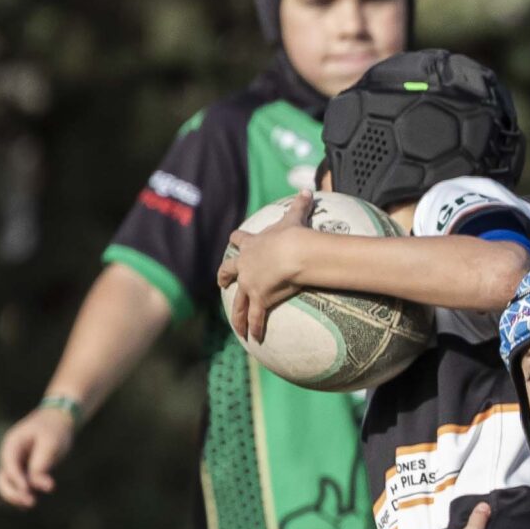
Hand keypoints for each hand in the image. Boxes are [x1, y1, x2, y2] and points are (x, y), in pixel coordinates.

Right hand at [0, 406, 76, 508]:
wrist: (59, 419)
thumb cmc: (55, 429)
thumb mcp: (51, 443)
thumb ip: (42, 463)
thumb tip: (39, 485)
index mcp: (12, 444)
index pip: (9, 465)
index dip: (16, 479)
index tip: (27, 491)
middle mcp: (11, 455)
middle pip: (3, 478)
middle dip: (13, 492)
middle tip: (30, 502)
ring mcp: (16, 463)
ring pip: (8, 485)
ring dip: (16, 496)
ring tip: (30, 505)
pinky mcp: (25, 470)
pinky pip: (19, 486)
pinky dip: (22, 495)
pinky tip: (29, 504)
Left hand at [217, 194, 313, 340]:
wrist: (291, 252)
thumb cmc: (293, 234)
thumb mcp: (294, 216)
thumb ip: (300, 204)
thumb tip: (308, 189)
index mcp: (252, 245)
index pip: (239, 240)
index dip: (237, 240)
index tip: (233, 240)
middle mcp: (245, 266)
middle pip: (229, 271)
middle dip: (224, 276)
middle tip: (221, 282)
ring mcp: (250, 284)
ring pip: (239, 302)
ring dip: (237, 315)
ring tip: (236, 327)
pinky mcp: (258, 299)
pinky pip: (255, 317)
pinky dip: (254, 328)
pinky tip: (254, 338)